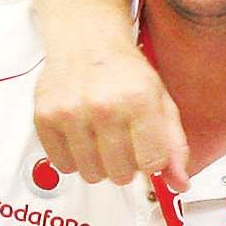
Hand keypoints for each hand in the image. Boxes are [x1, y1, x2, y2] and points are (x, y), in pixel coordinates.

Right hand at [33, 35, 189, 189]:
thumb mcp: (161, 102)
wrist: (85, 41)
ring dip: (99, 163)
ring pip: (91, 174)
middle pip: (121, 174)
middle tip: (122, 141)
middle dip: (126, 164)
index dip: (151, 162)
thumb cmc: (125, 73)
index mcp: (139, 100)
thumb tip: (180, 184)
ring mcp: (71, 112)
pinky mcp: (45, 117)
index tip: (147, 149)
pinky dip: (73, 158)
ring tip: (101, 138)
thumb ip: (174, 145)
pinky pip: (63, 165)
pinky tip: (81, 136)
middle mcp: (103, 106)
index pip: (151, 163)